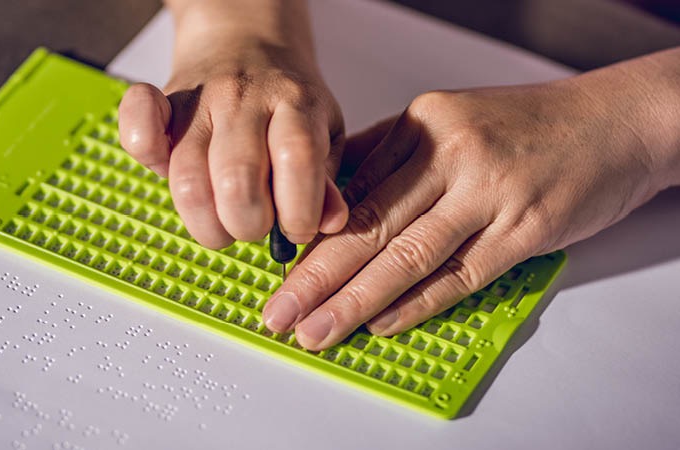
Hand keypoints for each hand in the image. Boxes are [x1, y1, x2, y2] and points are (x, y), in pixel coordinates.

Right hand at [118, 1, 347, 248]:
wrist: (246, 42)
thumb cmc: (287, 102)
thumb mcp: (325, 134)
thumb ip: (326, 180)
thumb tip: (329, 222)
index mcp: (295, 103)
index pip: (296, 158)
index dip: (297, 210)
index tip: (296, 230)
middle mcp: (243, 99)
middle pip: (237, 178)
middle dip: (247, 224)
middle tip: (255, 226)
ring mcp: (198, 101)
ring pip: (188, 177)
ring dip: (206, 222)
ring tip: (222, 223)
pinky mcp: (162, 105)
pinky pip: (137, 125)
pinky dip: (143, 149)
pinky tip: (163, 168)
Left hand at [262, 66, 679, 350]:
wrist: (615, 121)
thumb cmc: (528, 126)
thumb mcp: (448, 118)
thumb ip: (389, 154)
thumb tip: (332, 197)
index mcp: (423, 123)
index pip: (353, 192)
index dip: (310, 241)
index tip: (279, 274)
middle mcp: (451, 154)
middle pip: (369, 226)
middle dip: (315, 278)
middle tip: (279, 313)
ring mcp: (490, 192)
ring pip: (408, 256)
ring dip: (355, 301)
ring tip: (318, 330)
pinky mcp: (525, 228)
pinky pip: (461, 275)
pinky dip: (417, 304)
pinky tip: (382, 324)